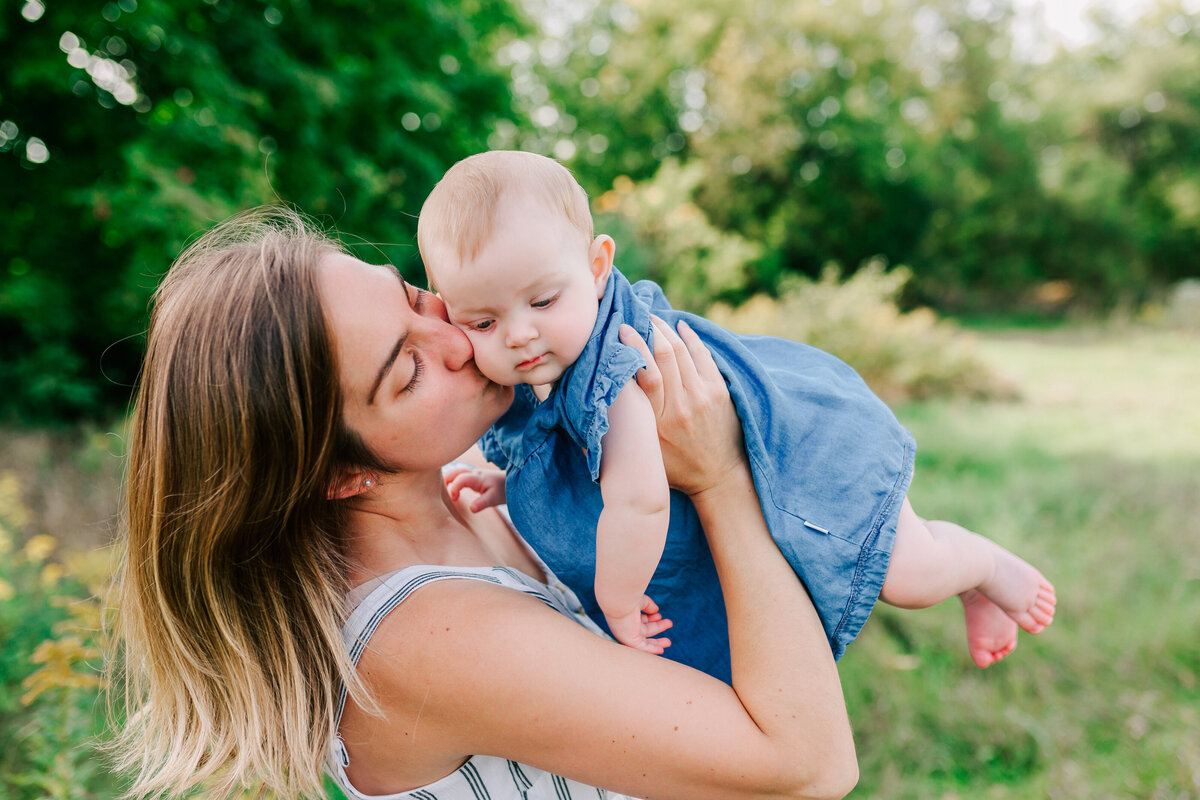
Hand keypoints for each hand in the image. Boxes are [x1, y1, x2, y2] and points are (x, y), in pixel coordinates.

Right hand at [444, 465, 506, 511]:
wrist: (512, 483)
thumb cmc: (503, 490)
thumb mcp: (495, 498)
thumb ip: (483, 503)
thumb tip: (471, 509)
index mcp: (478, 478)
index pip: (461, 478)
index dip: (454, 487)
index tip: (454, 499)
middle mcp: (474, 473)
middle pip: (455, 470)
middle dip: (446, 479)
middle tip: (440, 492)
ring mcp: (473, 474)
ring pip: (456, 471)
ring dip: (448, 478)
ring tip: (441, 490)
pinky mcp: (473, 477)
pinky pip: (460, 474)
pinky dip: (452, 479)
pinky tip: (449, 488)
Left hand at [603, 595, 672, 654]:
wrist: (619, 602)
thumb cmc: (627, 599)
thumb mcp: (640, 601)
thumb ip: (648, 605)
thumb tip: (656, 610)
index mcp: (627, 616)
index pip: (641, 620)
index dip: (652, 618)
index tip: (659, 615)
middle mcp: (627, 626)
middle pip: (645, 630)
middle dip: (657, 627)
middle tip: (669, 623)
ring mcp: (628, 634)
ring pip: (645, 642)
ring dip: (657, 643)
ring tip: (668, 642)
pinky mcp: (630, 640)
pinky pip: (642, 648)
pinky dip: (652, 650)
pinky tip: (661, 650)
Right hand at [619, 317, 744, 497]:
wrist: (719, 479)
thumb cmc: (676, 469)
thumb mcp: (645, 453)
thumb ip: (622, 431)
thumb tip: (585, 416)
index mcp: (659, 420)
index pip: (645, 373)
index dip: (632, 346)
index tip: (620, 329)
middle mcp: (682, 405)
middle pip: (663, 354)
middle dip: (648, 330)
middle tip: (635, 316)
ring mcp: (703, 396)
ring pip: (682, 351)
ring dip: (666, 330)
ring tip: (652, 318)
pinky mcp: (720, 392)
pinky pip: (704, 356)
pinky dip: (691, 338)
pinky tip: (680, 326)